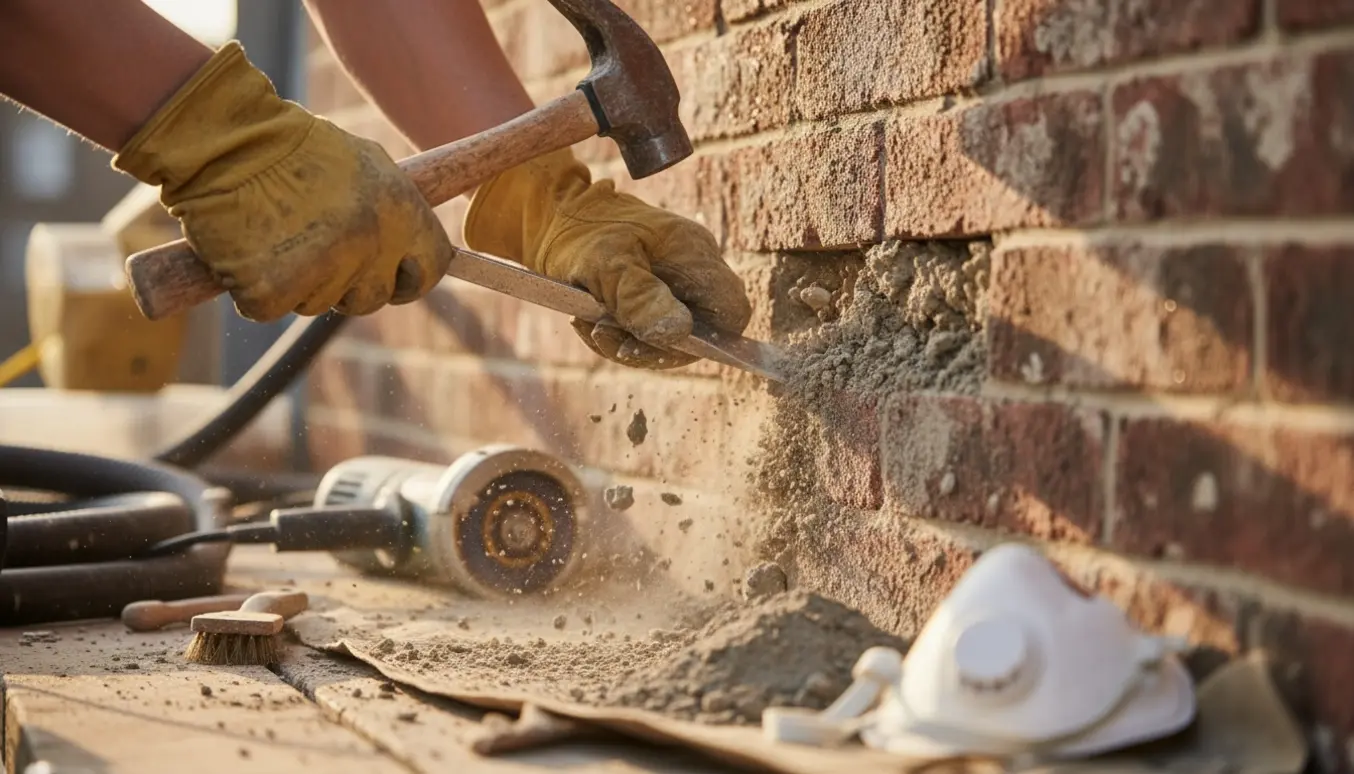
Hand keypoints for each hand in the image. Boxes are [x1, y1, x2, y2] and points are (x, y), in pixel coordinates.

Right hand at [112, 42, 452, 322]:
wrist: (225, 138)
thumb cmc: (294, 147)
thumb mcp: (366, 165)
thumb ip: (396, 212)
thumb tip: (416, 248)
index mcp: (402, 213)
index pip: (431, 269)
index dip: (409, 278)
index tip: (391, 277)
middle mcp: (371, 245)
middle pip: (371, 298)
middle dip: (345, 284)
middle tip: (313, 249)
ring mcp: (323, 270)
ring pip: (318, 304)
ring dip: (297, 281)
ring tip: (275, 233)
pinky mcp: (272, 290)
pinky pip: (269, 308)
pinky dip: (253, 288)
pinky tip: (246, 249)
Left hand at [462, 149, 751, 369]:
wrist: (549, 216)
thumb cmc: (577, 234)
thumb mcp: (602, 265)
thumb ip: (640, 297)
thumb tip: (678, 333)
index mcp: (693, 252)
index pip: (732, 311)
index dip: (710, 341)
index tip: (658, 345)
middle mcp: (693, 264)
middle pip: (700, 331)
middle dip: (651, 345)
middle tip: (602, 334)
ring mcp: (676, 276)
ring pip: (672, 333)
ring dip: (630, 342)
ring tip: (589, 324)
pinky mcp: (656, 287)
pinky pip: (651, 326)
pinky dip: (621, 334)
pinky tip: (591, 321)